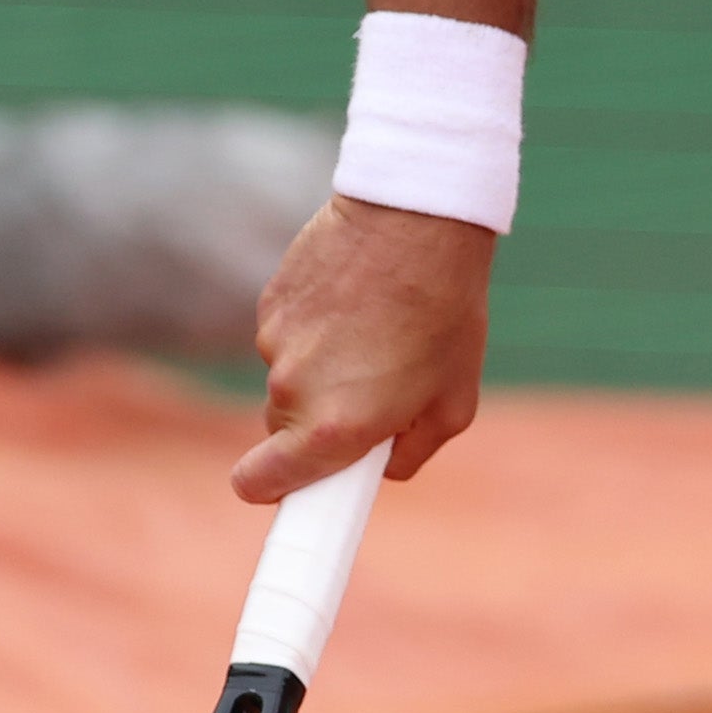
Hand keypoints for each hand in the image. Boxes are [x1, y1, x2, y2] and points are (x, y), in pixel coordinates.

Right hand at [235, 197, 493, 499]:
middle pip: (281, 432)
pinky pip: (286, 336)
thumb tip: (379, 468)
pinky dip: (315, 329)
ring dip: (321, 370)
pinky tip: (356, 302)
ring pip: (287, 379)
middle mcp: (291, 391)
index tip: (297, 491)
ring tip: (377, 332)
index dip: (274, 491)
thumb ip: (410, 453)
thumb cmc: (445, 315)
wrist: (417, 220)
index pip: (257, 485)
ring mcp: (274, 343)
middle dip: (317, 425)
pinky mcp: (270, 302)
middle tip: (372, 393)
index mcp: (333, 429)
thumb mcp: (454, 403)